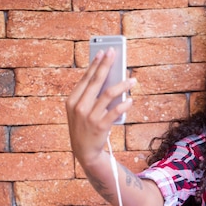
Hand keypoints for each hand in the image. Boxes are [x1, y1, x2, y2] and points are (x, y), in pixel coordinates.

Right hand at [66, 48, 134, 167]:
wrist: (85, 153)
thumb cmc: (85, 129)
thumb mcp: (81, 112)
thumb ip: (90, 97)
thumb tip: (108, 78)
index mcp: (72, 100)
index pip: (86, 78)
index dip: (95, 64)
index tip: (103, 52)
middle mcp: (79, 106)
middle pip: (96, 81)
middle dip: (106, 65)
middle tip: (115, 53)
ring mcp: (89, 116)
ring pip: (108, 94)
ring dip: (122, 84)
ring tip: (133, 79)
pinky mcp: (100, 126)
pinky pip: (115, 111)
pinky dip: (124, 104)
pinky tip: (131, 99)